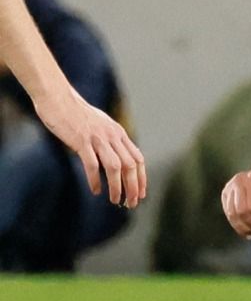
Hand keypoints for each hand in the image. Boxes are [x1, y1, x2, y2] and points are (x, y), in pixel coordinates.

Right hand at [34, 90, 146, 207]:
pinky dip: (96, 179)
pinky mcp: (81, 140)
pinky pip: (92, 164)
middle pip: (131, 165)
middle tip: (131, 203)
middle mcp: (112, 135)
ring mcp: (97, 138)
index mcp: (118, 133)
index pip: (138, 159)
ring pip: (115, 167)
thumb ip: (110, 140)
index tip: (141, 193)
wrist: (58, 98)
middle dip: (134, 187)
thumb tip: (115, 158)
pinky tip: (95, 190)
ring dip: (117, 187)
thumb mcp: (100, 125)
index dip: (141, 178)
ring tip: (115, 200)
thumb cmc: (76, 114)